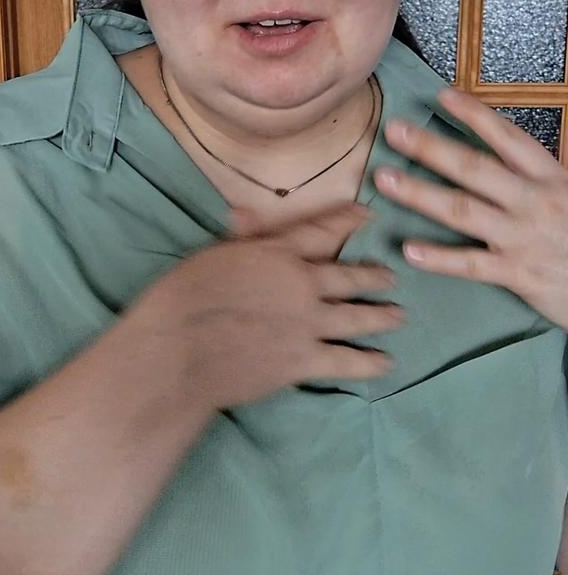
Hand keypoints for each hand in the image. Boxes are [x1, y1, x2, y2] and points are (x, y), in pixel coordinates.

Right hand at [129, 203, 403, 409]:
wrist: (178, 351)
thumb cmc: (184, 298)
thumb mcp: (212, 256)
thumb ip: (242, 240)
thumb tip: (245, 211)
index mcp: (277, 252)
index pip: (322, 231)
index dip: (347, 221)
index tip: (368, 215)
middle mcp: (301, 283)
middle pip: (349, 277)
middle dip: (374, 277)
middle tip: (391, 278)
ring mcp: (307, 323)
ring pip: (356, 317)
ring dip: (380, 316)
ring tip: (398, 315)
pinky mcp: (303, 361)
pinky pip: (347, 361)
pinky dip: (369, 363)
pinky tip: (386, 363)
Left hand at [374, 87, 567, 329]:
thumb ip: (538, 177)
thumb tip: (506, 154)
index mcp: (550, 177)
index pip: (507, 137)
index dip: (474, 115)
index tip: (442, 96)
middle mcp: (533, 201)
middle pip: (474, 168)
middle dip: (431, 148)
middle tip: (395, 131)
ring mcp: (522, 237)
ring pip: (463, 211)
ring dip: (420, 193)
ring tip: (385, 180)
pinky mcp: (518, 273)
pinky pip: (472, 264)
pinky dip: (439, 258)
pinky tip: (409, 250)